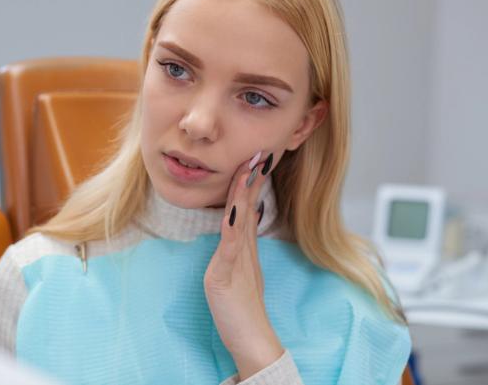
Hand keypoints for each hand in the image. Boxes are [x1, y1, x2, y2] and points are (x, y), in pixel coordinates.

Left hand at [204, 151, 284, 380]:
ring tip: (250, 167)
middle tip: (259, 150)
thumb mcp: (240, 267)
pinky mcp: (227, 272)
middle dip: (251, 176)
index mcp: (244, 244)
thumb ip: (241, 243)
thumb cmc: (242, 305)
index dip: (250, 180)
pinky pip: (231, 245)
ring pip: (240, 218)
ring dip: (244, 191)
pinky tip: (235, 209)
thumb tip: (245, 216)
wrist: (251, 336)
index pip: (247, 204)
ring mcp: (237, 258)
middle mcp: (243, 247)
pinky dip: (233, 225)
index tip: (255, 157)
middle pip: (247, 204)